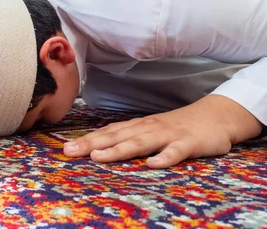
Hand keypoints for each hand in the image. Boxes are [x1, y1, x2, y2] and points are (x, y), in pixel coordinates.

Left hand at [63, 94, 262, 167]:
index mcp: (137, 126)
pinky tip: (152, 164)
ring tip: (98, 157)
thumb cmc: (176, 126)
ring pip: (140, 142)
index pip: (107, 133)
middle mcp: (147, 128)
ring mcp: (167, 135)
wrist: (214, 116)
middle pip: (116, 136)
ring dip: (118, 149)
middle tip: (69, 152)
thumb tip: (99, 145)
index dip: (86, 140)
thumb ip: (128, 137)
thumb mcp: (149, 130)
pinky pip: (175, 151)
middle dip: (92, 144)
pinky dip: (164, 157)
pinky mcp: (188, 143)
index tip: (64, 148)